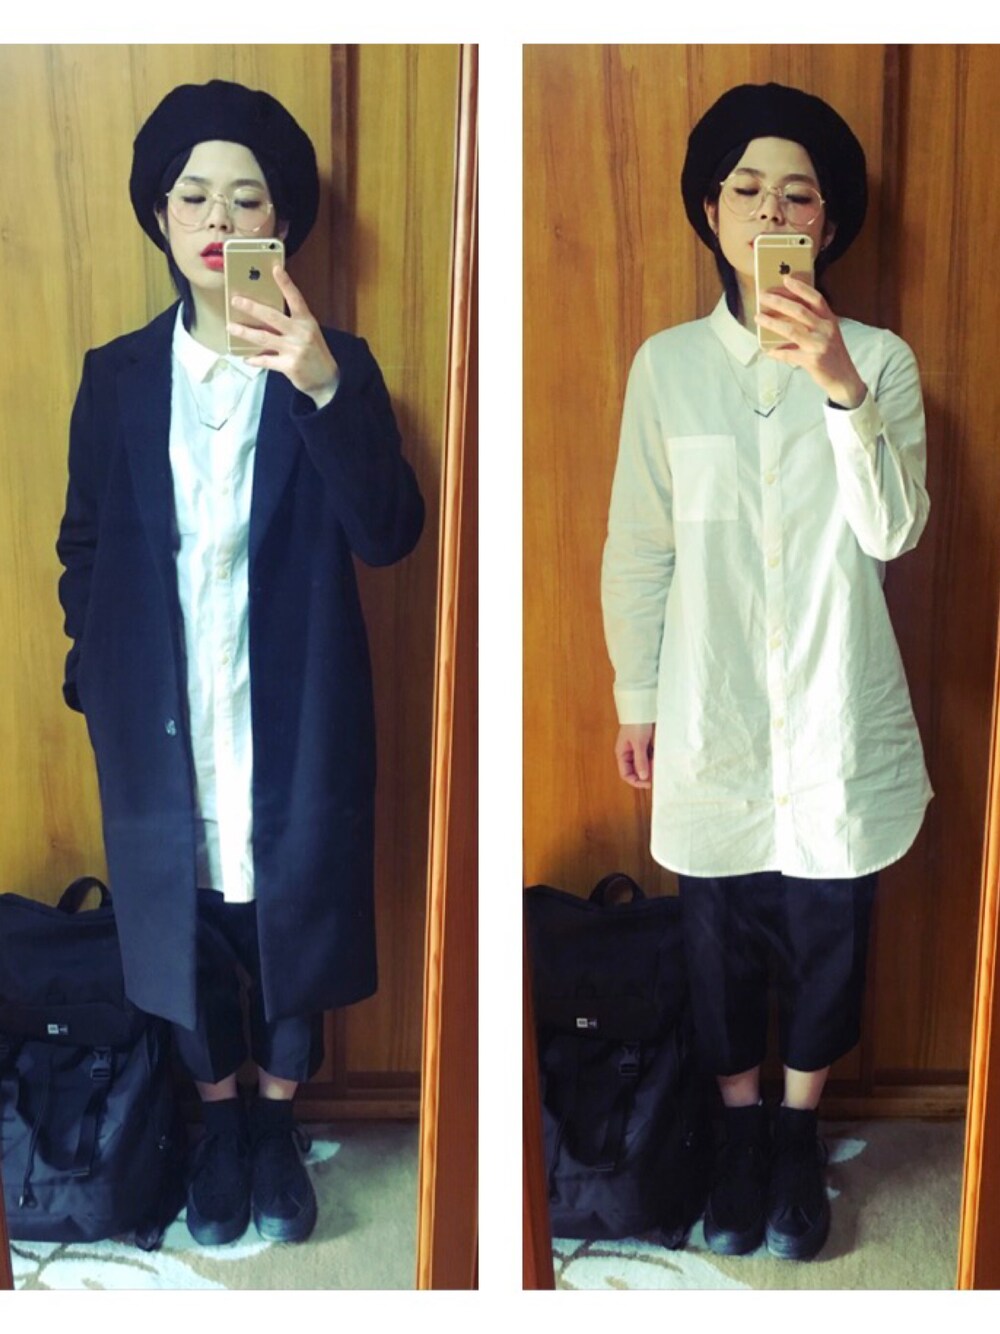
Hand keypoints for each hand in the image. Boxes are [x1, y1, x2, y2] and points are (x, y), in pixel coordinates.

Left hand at [228, 265, 340, 407]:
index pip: (296, 298)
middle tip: (236, 301)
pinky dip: (255, 360)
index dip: (285, 283)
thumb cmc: (315, 353)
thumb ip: (291, 323)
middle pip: (273, 317)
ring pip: (264, 338)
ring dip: (245, 332)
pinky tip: (246, 358)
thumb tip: (265, 314)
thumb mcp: (309, 333)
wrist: (327, 380)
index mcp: (307, 322)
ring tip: (231, 327)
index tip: (275, 268)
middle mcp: (301, 333)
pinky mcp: (289, 366)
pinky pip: (267, 361)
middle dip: (252, 307)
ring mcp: (295, 350)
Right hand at [615, 723, 654, 788]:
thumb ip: (640, 760)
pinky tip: (660, 756)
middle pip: (637, 771)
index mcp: (622, 754)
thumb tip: (643, 777)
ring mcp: (638, 750)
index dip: (636, 781)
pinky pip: (651, 757)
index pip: (626, 774)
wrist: (643, 707)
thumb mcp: (639, 743)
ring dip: (653, 766)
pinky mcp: (646, 745)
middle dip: (647, 773)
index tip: (648, 783)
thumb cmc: (637, 724)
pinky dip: (656, 759)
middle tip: (657, 773)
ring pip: (645, 765)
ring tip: (659, 762)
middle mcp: (629, 754)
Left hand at [755, 275, 866, 408]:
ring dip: (772, 323)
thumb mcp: (827, 333)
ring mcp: (819, 345)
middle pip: (799, 311)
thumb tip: (785, 313)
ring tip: (758, 317)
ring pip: (791, 330)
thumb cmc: (832, 353)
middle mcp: (826, 329)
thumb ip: (813, 322)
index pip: (816, 299)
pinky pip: (789, 355)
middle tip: (763, 296)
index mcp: (830, 320)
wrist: (844, 378)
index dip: (801, 288)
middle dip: (779, 302)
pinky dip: (776, 352)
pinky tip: (766, 350)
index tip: (786, 279)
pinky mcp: (812, 361)